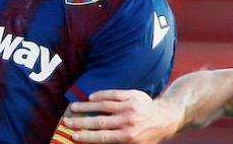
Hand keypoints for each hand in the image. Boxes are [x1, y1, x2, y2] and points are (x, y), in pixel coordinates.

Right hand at [63, 90, 182, 143]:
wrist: (166, 117)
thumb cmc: (148, 135)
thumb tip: (98, 143)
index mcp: (128, 137)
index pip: (102, 137)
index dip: (87, 137)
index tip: (73, 136)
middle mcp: (127, 121)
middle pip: (100, 122)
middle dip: (81, 122)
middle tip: (67, 121)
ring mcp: (129, 107)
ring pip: (104, 106)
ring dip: (87, 106)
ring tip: (73, 107)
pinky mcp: (132, 95)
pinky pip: (113, 94)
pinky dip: (101, 95)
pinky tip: (91, 97)